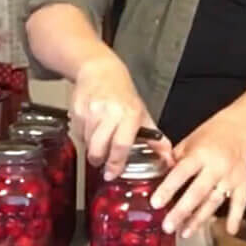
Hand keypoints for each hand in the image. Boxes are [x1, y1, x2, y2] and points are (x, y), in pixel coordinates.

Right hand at [71, 56, 172, 179]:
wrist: (100, 71)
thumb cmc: (123, 94)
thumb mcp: (142, 113)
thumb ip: (154, 137)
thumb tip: (167, 157)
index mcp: (129, 115)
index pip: (121, 145)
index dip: (116, 163)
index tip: (112, 174)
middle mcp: (110, 113)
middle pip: (99, 148)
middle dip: (99, 160)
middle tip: (102, 163)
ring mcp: (92, 111)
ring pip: (87, 143)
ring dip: (92, 148)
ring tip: (99, 142)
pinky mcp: (77, 110)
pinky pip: (78, 133)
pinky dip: (83, 137)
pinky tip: (90, 129)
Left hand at [149, 112, 245, 237]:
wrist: (238, 129)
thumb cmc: (210, 136)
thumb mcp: (188, 142)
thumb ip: (174, 160)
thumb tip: (157, 177)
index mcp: (200, 154)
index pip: (182, 173)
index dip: (168, 189)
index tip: (156, 203)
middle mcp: (216, 166)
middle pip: (198, 192)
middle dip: (182, 211)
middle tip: (168, 226)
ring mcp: (231, 177)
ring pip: (214, 201)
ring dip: (200, 219)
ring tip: (185, 232)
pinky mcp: (244, 184)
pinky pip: (240, 203)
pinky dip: (235, 218)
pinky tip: (229, 230)